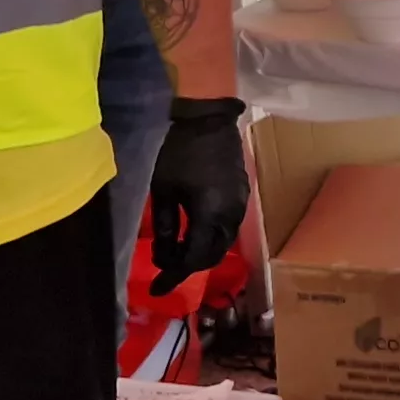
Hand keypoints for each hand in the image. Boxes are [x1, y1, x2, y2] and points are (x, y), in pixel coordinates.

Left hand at [145, 97, 250, 294]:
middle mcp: (232, 210)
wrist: (204, 109)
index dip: (175, 276)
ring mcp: (241, 198)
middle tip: (164, 269)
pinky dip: (211, 233)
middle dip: (189, 265)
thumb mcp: (161, 189)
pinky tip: (192, 230)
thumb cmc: (173, 145)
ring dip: (201, 249)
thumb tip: (164, 256)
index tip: (157, 289)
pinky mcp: (241, 188)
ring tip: (175, 250)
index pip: (194, 258)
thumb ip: (165, 227)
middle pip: (214, 252)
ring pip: (224, 238)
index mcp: (212, 212)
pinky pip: (229, 222)